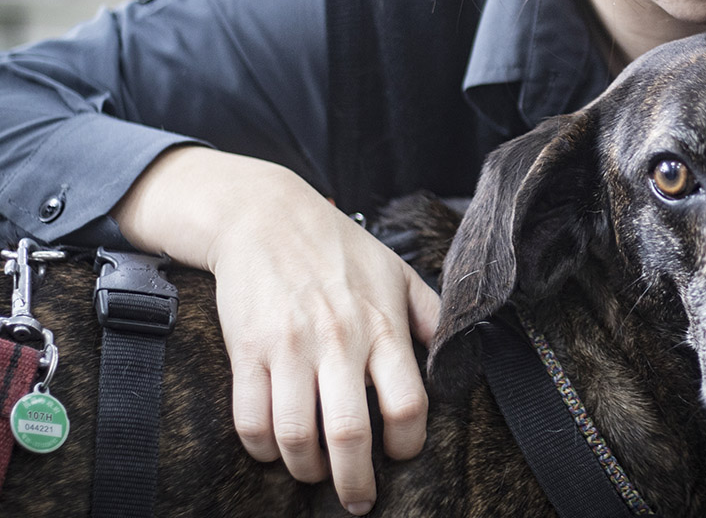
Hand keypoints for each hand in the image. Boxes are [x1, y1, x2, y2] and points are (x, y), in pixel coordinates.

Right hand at [113, 147, 440, 514]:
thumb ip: (430, 315)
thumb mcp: (397, 271)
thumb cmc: (337, 247)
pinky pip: (250, 420)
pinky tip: (273, 448)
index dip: (408, 444)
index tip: (400, 453)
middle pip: (350, 433)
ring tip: (314, 473)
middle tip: (357, 500)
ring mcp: (289, 347)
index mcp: (382, 325)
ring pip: (296, 436)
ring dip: (306, 469)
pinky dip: (261, 449)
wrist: (266, 216)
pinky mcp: (247, 350)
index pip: (408, 404)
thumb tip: (458, 356)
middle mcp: (338, 340)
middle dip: (355, 483)